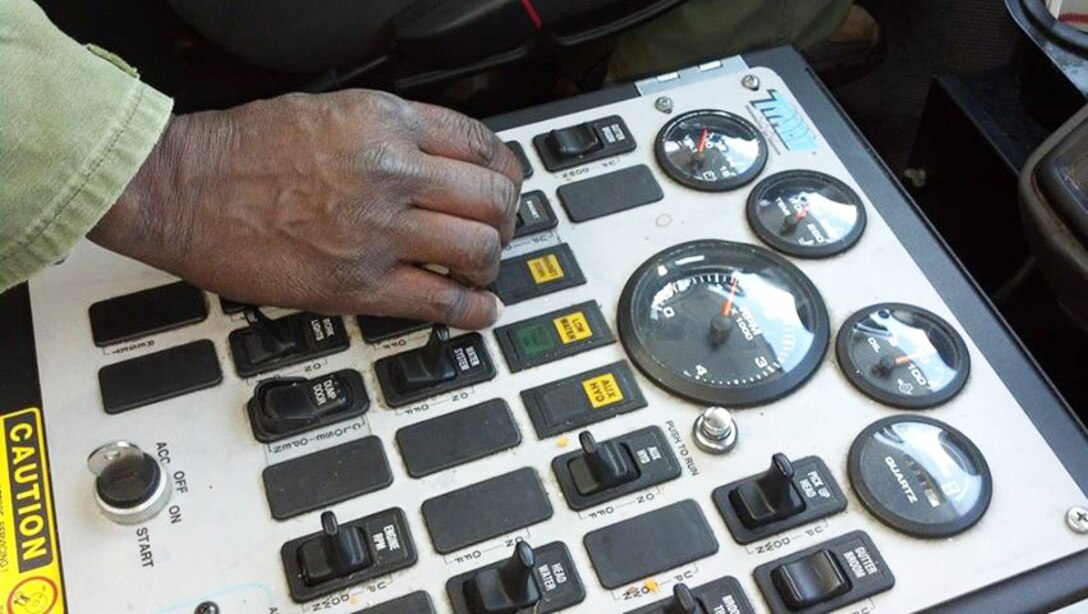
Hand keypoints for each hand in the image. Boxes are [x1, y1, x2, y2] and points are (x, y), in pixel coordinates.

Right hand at [90, 90, 521, 328]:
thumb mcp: (328, 110)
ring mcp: (380, 232)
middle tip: (499, 227)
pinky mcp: (359, 285)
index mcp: (386, 123)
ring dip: (492, 261)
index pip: (481, 144)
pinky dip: (474, 310)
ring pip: (481, 249)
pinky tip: (481, 310)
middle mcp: (393, 173)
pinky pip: (442, 302)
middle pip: (494, 197)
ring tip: (482, 268)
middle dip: (506, 216)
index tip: (504, 183)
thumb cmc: (238, 150)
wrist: (181, 188)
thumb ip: (389, 131)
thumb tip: (433, 157)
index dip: (504, 169)